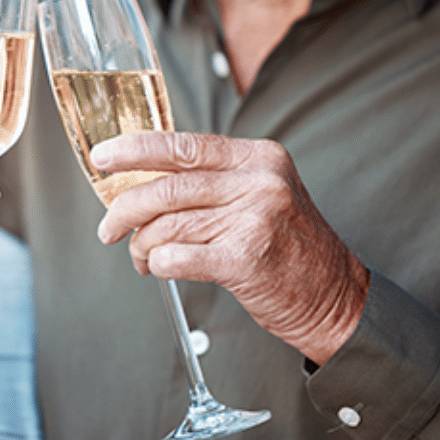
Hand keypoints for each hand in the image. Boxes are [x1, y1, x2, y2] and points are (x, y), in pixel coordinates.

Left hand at [91, 132, 368, 364]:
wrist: (336, 296)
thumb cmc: (287, 245)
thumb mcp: (261, 193)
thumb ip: (212, 180)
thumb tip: (140, 179)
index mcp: (257, 158)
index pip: (183, 144)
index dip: (134, 149)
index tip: (102, 157)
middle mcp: (259, 182)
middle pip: (168, 186)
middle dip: (125, 208)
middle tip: (108, 228)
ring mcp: (255, 219)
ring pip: (168, 224)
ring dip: (142, 245)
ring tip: (141, 258)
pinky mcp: (247, 260)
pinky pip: (178, 257)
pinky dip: (160, 264)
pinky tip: (161, 268)